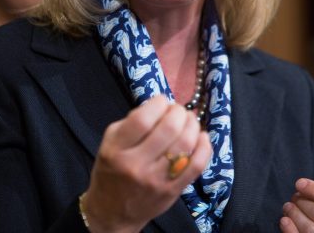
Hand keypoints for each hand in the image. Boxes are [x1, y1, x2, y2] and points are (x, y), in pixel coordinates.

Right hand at [82, 95, 212, 232]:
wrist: (113, 213)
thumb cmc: (111, 172)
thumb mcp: (109, 143)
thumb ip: (130, 122)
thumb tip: (159, 106)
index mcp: (116, 150)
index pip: (143, 120)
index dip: (158, 103)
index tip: (161, 101)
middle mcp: (136, 165)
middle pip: (168, 129)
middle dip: (178, 112)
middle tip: (177, 110)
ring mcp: (157, 180)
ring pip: (185, 144)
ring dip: (192, 125)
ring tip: (189, 120)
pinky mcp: (174, 190)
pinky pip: (197, 165)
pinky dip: (204, 146)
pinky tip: (201, 137)